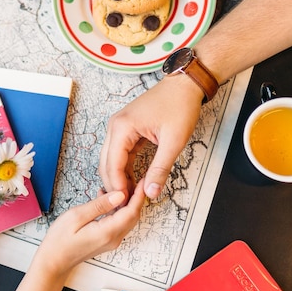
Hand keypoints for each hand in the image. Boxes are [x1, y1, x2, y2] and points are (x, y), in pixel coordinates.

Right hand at [33, 184, 145, 276]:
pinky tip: (107, 198)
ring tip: (119, 186)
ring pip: (127, 219)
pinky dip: (118, 209)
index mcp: (108, 232)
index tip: (141, 181)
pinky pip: (118, 222)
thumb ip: (100, 205)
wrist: (53, 261)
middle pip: (133, 216)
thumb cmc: (60, 240)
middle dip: (135, 198)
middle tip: (133, 180)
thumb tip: (120, 195)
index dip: (138, 196)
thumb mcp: (77, 216)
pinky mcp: (107, 240)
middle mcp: (114, 238)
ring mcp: (111, 240)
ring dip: (127, 203)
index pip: (131, 212)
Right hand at [99, 76, 203, 198]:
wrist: (185, 85)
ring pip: (111, 160)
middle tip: (124, 205)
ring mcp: (119, 127)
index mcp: (122, 127)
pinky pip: (120, 153)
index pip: (112, 165)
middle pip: (106, 163)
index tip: (124, 203)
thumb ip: (160, 169)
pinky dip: (124, 168)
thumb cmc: (179, 106)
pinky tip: (131, 182)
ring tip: (128, 197)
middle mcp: (115, 126)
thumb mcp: (173, 141)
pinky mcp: (126, 129)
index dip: (117, 187)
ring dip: (118, 178)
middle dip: (114, 185)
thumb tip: (151, 192)